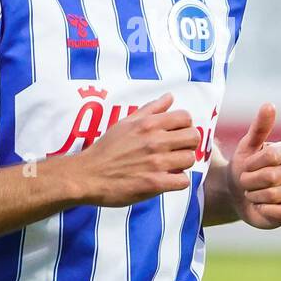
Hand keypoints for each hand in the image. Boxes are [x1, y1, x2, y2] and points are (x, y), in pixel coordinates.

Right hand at [73, 93, 199, 206]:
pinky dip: (178, 181)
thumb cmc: (106, 148)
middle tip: (177, 151)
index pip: (185, 117)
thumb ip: (151, 109)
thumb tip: (170, 97)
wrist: (87, 175)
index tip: (176, 134)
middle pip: (193, 137)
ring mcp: (156, 163)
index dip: (184, 126)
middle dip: (188, 144)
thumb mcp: (126, 122)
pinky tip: (167, 180)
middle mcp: (155, 141)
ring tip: (170, 166)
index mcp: (148, 124)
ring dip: (182, 164)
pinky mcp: (155, 184)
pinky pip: (183, 181)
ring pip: (190, 159)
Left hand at [227, 103, 280, 228]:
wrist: (237, 194)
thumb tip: (270, 104)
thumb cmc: (244, 166)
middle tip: (245, 181)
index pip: (272, 155)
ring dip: (255, 195)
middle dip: (250, 181)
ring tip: (251, 193)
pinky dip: (266, 210)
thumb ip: (260, 127)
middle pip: (272, 176)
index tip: (245, 166)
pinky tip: (260, 206)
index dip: (253, 164)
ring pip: (275, 195)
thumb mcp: (247, 146)